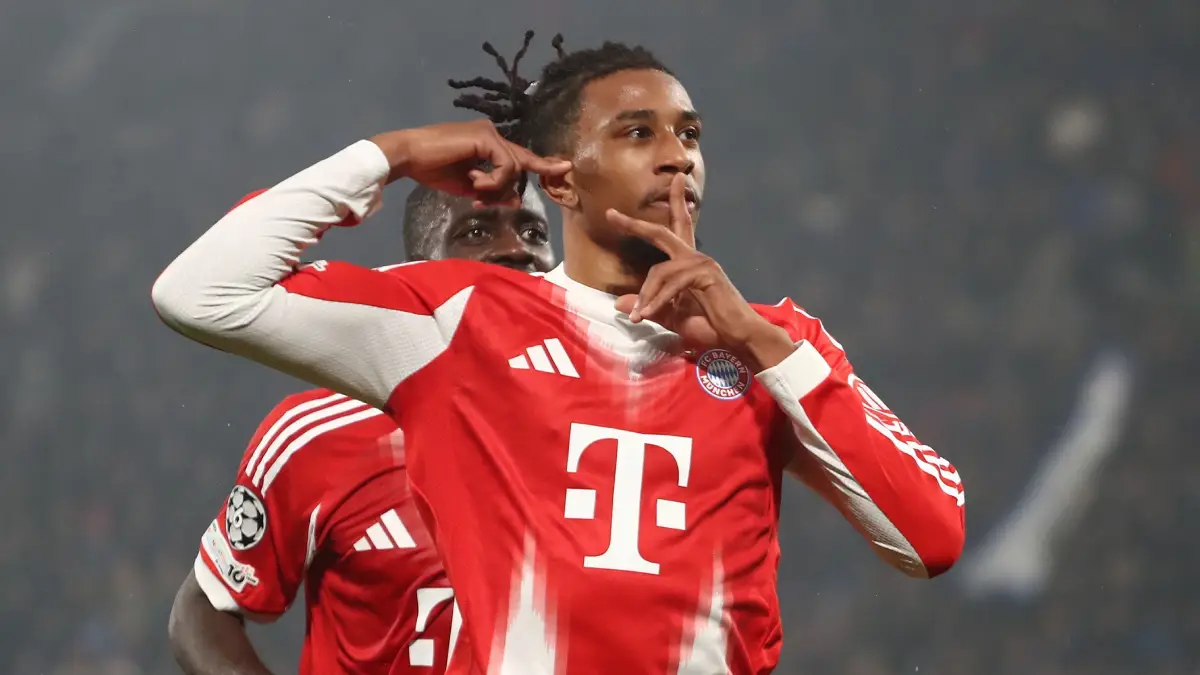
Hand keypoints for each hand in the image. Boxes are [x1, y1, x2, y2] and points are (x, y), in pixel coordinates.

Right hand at [370, 121, 570, 203]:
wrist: (410, 157)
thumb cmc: (433, 170)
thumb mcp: (469, 187)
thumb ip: (493, 192)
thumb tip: (516, 202)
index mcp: (488, 142)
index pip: (519, 156)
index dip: (541, 164)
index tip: (563, 168)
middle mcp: (492, 133)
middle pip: (521, 162)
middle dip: (518, 182)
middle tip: (510, 185)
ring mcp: (490, 132)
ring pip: (515, 167)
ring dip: (497, 186)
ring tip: (473, 190)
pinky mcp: (486, 137)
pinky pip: (506, 165)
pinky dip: (494, 180)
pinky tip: (475, 183)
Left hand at [606, 174, 795, 370]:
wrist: (739, 338)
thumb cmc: (710, 327)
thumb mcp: (671, 318)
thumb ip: (648, 308)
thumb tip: (618, 304)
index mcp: (687, 264)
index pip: (675, 231)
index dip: (670, 207)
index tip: (659, 191)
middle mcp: (694, 258)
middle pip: (661, 233)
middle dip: (634, 224)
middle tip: (611, 214)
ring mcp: (702, 263)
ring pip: (660, 270)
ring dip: (647, 295)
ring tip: (640, 317)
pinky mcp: (706, 273)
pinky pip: (671, 283)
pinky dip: (658, 300)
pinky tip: (650, 313)